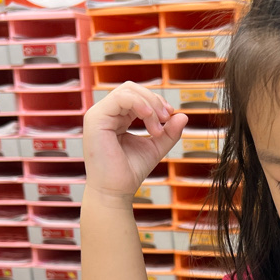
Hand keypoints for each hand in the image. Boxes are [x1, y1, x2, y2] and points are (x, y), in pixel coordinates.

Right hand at [83, 82, 188, 201]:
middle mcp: (106, 114)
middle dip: (154, 100)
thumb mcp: (155, 147)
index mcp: (116, 118)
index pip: (136, 96)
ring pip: (127, 91)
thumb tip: (183, 116)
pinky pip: (120, 98)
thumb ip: (169, 132)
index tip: (170, 117)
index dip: (156, 101)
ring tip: (158, 127)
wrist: (116, 191)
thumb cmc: (130, 172)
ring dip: (149, 104)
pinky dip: (139, 104)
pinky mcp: (96, 119)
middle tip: (167, 118)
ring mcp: (98, 115)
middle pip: (132, 88)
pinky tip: (150, 118)